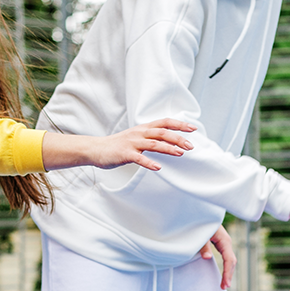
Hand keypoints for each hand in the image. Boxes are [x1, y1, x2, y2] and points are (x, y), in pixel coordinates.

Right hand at [43, 118, 196, 170]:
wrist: (96, 149)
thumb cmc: (118, 145)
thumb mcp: (136, 137)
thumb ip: (151, 138)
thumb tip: (171, 141)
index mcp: (143, 128)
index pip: (165, 122)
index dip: (179, 124)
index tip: (193, 128)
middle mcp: (139, 133)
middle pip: (162, 132)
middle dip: (178, 138)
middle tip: (191, 145)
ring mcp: (132, 143)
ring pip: (153, 144)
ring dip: (168, 148)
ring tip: (181, 154)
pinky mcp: (125, 154)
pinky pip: (139, 158)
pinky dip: (149, 162)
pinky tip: (158, 167)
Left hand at [199, 226, 236, 289]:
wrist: (201, 212)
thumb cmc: (201, 222)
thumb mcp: (201, 234)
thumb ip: (204, 245)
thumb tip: (207, 258)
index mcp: (224, 240)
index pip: (229, 259)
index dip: (227, 272)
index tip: (224, 284)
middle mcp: (226, 242)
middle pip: (232, 261)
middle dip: (228, 274)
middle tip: (223, 287)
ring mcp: (224, 243)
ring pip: (230, 260)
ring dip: (228, 272)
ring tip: (223, 284)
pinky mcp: (220, 243)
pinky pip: (226, 257)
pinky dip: (226, 266)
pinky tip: (223, 274)